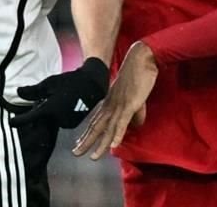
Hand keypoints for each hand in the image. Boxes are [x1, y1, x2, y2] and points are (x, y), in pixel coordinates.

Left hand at [9, 58, 108, 129]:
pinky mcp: (73, 124)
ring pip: (50, 120)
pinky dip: (56, 115)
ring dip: (48, 113)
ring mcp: (66, 123)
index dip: (19, 121)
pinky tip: (62, 103)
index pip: (30, 118)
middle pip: (41, 119)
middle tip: (41, 99)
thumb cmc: (69, 81)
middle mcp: (57, 120)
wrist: (93, 84)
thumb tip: (18, 92)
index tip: (10, 123)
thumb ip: (32, 91)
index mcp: (50, 110)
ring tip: (54, 99)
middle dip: (38, 111)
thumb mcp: (49, 83)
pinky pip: (59, 121)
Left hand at [72, 41, 157, 159]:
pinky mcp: (129, 105)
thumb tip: (135, 126)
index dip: (87, 134)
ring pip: (107, 129)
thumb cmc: (137, 76)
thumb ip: (133, 113)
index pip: (95, 121)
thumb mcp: (133, 97)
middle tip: (76, 153)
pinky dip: (117, 135)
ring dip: (100, 144)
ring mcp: (119, 106)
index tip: (79, 144)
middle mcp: (110, 105)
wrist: (140, 60)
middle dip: (86, 142)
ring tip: (93, 157)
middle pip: (96, 127)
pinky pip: (122, 122)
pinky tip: (113, 146)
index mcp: (109, 103)